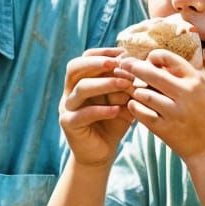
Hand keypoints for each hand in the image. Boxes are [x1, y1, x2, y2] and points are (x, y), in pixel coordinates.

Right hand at [59, 48, 134, 166]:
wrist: (101, 152)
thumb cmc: (112, 123)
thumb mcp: (122, 100)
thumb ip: (126, 84)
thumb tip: (137, 65)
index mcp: (79, 81)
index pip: (84, 58)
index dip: (102, 52)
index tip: (123, 53)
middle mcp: (70, 91)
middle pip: (74, 68)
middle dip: (97, 62)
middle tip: (118, 63)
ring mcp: (67, 107)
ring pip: (80, 88)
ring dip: (104, 83)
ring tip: (125, 84)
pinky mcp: (68, 124)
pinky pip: (82, 114)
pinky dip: (101, 110)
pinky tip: (117, 110)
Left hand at [119, 49, 204, 159]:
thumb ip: (190, 72)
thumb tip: (170, 56)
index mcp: (196, 80)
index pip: (168, 57)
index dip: (153, 56)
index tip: (148, 60)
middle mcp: (186, 94)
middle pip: (151, 74)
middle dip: (134, 68)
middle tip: (123, 65)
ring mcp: (174, 112)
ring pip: (143, 93)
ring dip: (135, 90)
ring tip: (134, 90)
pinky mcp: (164, 128)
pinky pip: (141, 112)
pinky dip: (134, 106)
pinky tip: (134, 104)